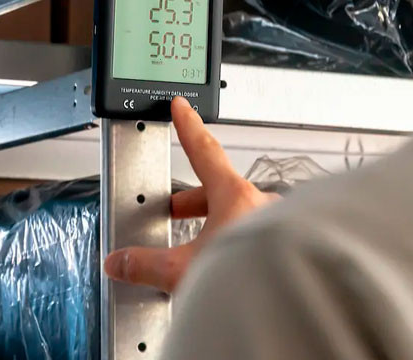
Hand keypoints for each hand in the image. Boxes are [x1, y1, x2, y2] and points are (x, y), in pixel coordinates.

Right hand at [104, 96, 278, 292]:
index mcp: (234, 195)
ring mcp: (276, 223)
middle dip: (193, 199)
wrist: (290, 304)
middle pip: (219, 188)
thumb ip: (148, 264)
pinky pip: (256, 233)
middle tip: (176, 208)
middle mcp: (259, 203)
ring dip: (217, 222)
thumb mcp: (184, 269)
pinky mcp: (288, 245)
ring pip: (239, 211)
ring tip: (201, 245)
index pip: (203, 149)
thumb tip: (121, 261)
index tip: (182, 107)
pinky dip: (237, 241)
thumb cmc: (252, 278)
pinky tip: (228, 264)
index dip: (187, 126)